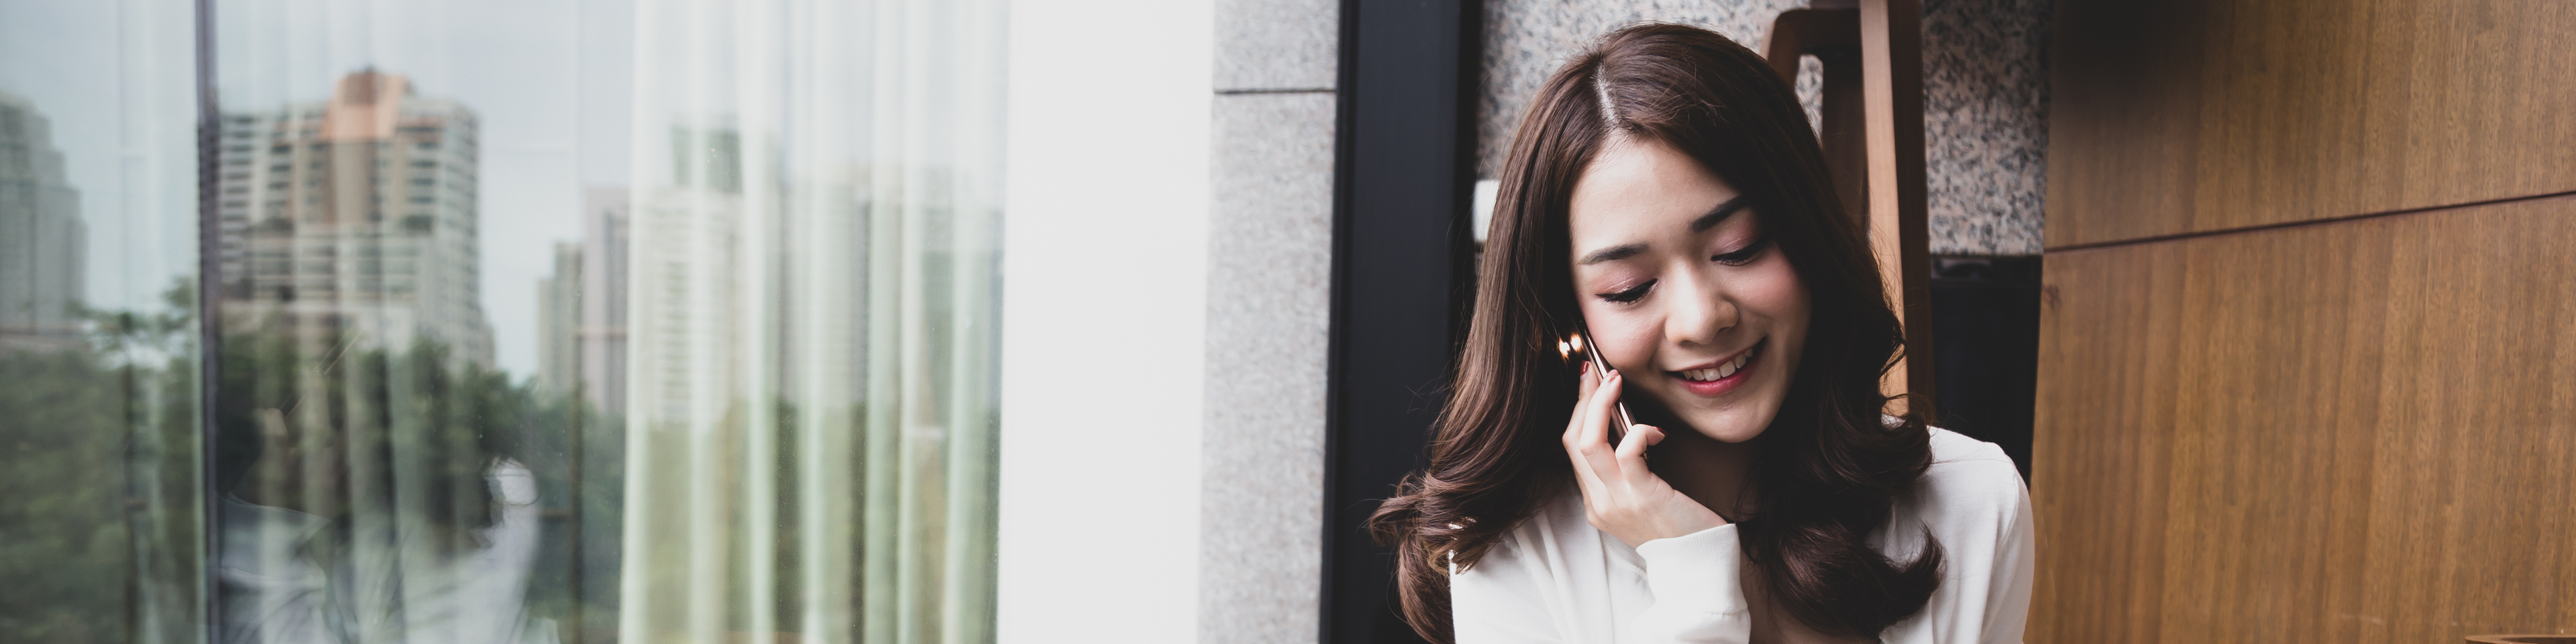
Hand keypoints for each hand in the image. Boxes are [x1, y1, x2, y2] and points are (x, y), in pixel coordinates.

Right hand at [1562, 365, 1728, 547]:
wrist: (1699, 564)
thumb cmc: (1679, 527)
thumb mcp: (1642, 500)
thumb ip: (1626, 471)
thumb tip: (1624, 423)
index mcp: (1595, 503)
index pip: (1571, 447)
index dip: (1577, 410)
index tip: (1589, 381)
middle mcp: (1599, 503)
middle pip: (1573, 440)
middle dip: (1584, 399)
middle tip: (1598, 371)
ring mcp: (1617, 502)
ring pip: (1589, 442)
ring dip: (1601, 405)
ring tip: (1616, 382)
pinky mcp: (1643, 496)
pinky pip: (1628, 452)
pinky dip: (1639, 431)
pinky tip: (1657, 430)